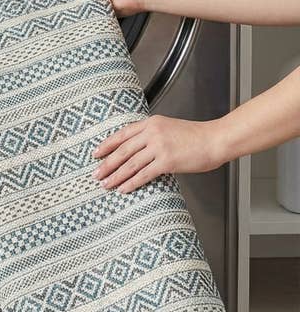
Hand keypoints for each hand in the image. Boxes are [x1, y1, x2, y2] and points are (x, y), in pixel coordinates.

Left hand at [93, 115, 225, 193]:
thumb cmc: (196, 136)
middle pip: (123, 150)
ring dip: (116, 175)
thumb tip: (136, 149)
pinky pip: (144, 174)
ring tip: (106, 184)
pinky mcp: (167, 161)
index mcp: (151, 123)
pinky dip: (131, 182)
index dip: (107, 145)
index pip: (122, 134)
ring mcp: (159, 146)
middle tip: (96, 173)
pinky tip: (123, 188)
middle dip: (107, 163)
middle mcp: (152, 132)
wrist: (215, 140)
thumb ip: (152, 134)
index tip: (96, 153)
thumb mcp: (169, 128)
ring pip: (130, 163)